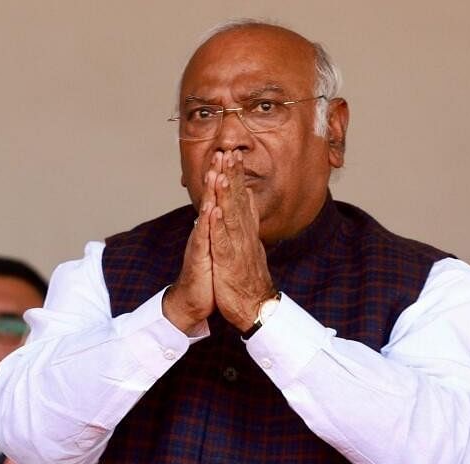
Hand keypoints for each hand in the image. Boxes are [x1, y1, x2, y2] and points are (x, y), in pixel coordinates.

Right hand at [163, 151, 221, 332]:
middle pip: (211, 199)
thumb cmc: (208, 275)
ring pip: (206, 214)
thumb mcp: (217, 247)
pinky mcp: (199, 258)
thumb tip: (221, 211)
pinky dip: (207, 224)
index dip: (225, 176)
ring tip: (214, 172)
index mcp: (212, 229)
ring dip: (210, 194)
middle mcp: (205, 232)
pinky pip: (203, 238)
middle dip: (216, 175)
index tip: (231, 156)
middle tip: (221, 152)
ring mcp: (200, 243)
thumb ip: (219, 228)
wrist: (194, 301)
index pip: (219, 198)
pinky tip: (210, 209)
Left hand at [209, 150, 275, 331]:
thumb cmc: (247, 278)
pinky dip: (220, 224)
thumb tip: (248, 205)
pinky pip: (224, 240)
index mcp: (246, 230)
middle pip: (239, 200)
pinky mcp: (229, 261)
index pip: (242, 198)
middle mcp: (244, 234)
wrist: (254, 306)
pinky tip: (215, 209)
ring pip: (232, 215)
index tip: (232, 155)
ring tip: (222, 172)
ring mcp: (237, 246)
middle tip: (229, 152)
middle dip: (233, 175)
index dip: (237, 176)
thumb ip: (247, 225)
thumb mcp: (247, 247)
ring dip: (227, 193)